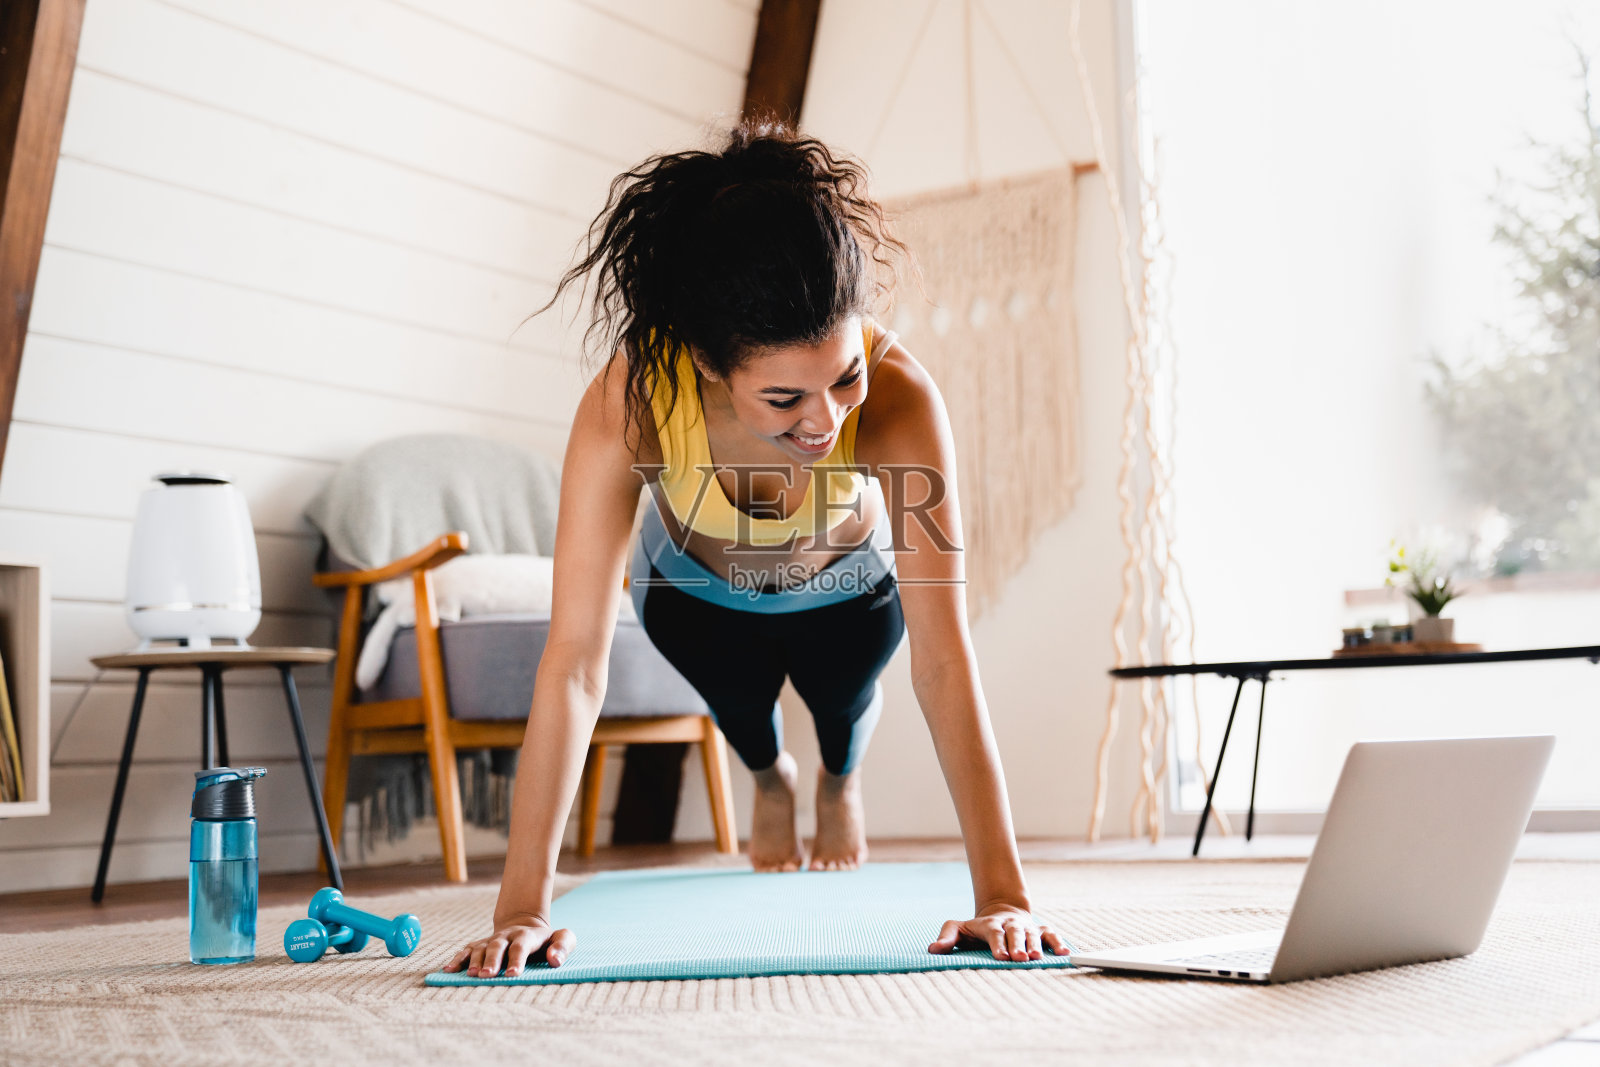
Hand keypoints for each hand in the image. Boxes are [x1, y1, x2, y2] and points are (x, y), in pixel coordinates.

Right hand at [444, 914, 574, 977]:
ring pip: (480, 948)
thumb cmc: (545, 940)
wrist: (524, 924)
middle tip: (488, 975)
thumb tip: (555, 960)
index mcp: (526, 936)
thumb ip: (563, 946)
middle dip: (492, 961)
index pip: (521, 947)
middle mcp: (506, 936)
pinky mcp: (479, 945)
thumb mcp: (561, 938)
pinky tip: (448, 971)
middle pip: (497, 946)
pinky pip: (466, 951)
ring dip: (475, 962)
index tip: (513, 974)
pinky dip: (457, 960)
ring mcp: (491, 940)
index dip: (517, 960)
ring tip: (471, 975)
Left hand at [927, 905, 1068, 961]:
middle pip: (1015, 933)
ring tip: (1039, 958)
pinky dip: (1057, 942)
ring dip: (1036, 946)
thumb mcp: (959, 930)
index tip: (1001, 957)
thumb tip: (932, 950)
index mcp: (990, 925)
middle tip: (1020, 959)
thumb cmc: (977, 929)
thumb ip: (947, 937)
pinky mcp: (1040, 930)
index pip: (994, 933)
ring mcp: (1026, 926)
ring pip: (1033, 934)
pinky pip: (1050, 934)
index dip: (998, 944)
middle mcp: (1010, 924)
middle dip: (1018, 945)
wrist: (1001, 912)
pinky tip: (1064, 953)